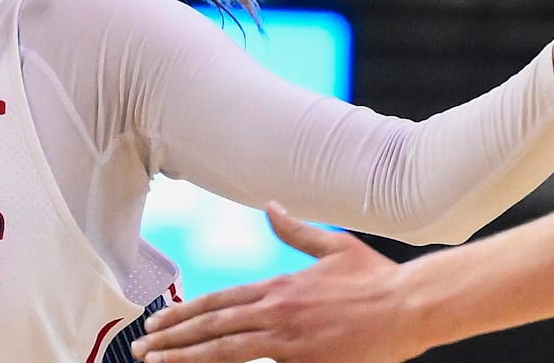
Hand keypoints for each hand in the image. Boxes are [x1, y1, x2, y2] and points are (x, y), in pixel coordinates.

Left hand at [129, 204, 424, 362]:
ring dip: (187, 357)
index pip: (217, 302)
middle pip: (212, 327)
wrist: (412, 304)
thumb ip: (296, 230)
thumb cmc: (377, 278)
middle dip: (172, 339)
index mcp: (278, 287)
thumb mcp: (333, 246)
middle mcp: (276, 313)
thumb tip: (272, 206)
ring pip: (226, 351)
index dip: (183, 313)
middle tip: (141, 349)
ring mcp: (290, 340)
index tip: (156, 322)